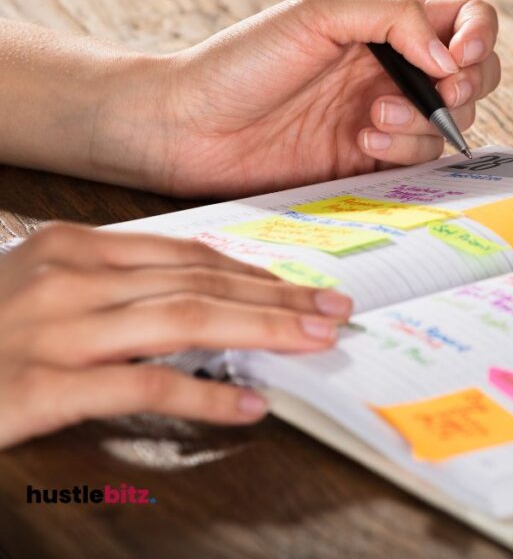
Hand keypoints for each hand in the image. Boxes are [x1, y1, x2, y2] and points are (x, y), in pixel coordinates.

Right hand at [0, 223, 351, 449]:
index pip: (186, 254)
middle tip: (332, 309)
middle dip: (277, 297)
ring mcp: (52, 329)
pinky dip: (205, 394)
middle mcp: (66, 278)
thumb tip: (198, 298)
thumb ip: (112, 289)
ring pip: (185, 319)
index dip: (252, 271)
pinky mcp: (39, 385)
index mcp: (71, 248)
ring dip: (262, 330)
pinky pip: (143, 386)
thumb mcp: (41, 291)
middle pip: (199, 281)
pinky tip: (247, 404)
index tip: (299, 286)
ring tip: (314, 342)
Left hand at [94, 0, 499, 196]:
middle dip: (467, 84)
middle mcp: (394, 67)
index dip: (479, 34)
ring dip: (424, 119)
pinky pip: (421, 158)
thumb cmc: (242, 61)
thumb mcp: (317, 14)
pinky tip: (362, 139)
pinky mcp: (373, 158)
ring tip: (373, 117)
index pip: (464, 18)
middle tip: (438, 90)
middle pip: (476, 73)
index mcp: (386, 23)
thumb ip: (392, 18)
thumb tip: (448, 57)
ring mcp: (387, 114)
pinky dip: (404, 149)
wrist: (191, 128)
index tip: (459, 56)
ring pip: (452, 120)